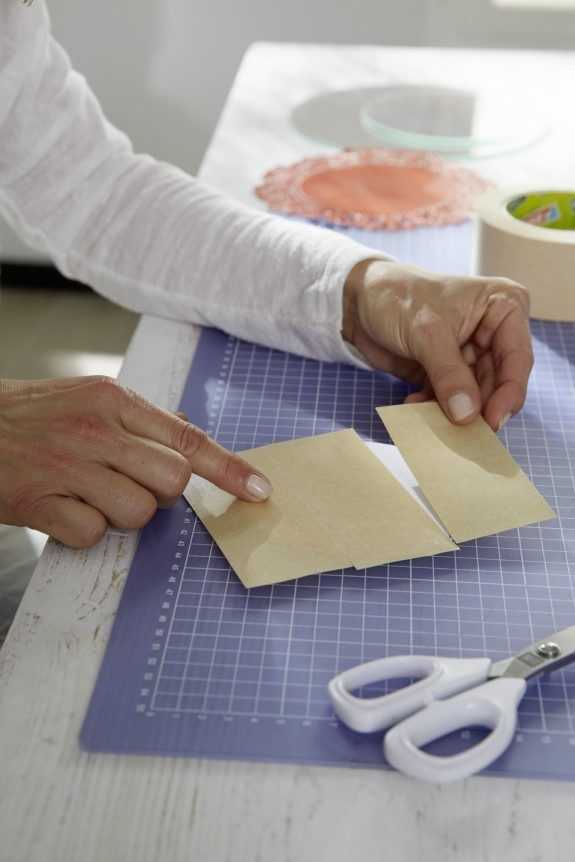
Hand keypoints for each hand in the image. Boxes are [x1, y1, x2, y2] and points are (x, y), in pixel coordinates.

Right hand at [0, 377, 271, 548]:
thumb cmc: (31, 416)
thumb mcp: (87, 398)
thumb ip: (141, 420)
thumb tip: (190, 436)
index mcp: (113, 399)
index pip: (188, 438)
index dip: (230, 468)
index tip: (260, 490)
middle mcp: (95, 429)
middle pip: (173, 482)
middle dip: (161, 494)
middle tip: (126, 481)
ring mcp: (67, 465)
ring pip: (138, 513)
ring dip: (120, 513)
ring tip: (86, 492)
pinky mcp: (39, 502)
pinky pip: (92, 534)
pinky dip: (83, 529)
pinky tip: (60, 505)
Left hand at [343, 260, 532, 430]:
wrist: (358, 299)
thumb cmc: (397, 297)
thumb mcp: (427, 333)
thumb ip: (449, 375)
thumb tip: (467, 416)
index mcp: (503, 307)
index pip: (517, 358)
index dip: (509, 393)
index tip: (493, 421)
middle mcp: (493, 332)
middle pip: (498, 382)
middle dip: (478, 408)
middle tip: (462, 434)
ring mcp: (471, 353)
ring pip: (474, 395)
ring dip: (453, 411)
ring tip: (431, 420)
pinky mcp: (448, 371)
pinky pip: (450, 399)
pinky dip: (433, 407)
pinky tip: (413, 405)